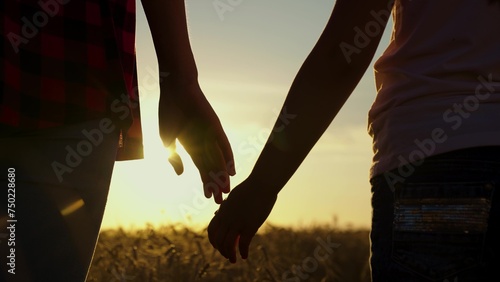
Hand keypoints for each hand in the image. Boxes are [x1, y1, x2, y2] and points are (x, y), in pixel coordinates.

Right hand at [158, 81, 234, 203]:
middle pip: (211, 169)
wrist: (175, 89)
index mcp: (191, 146)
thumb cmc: (169, 112)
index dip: (205, 183)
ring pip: (218, 161)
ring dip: (222, 177)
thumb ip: (173, 158)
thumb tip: (182, 175)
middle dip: (215, 185)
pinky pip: (223, 146)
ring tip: (226, 191)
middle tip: (220, 202)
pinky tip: (232, 170)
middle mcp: (203, 144)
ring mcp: (210, 136)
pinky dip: (228, 158)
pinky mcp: (215, 128)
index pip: (201, 169)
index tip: (208, 198)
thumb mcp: (166, 140)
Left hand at [208, 177, 277, 262]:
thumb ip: (225, 208)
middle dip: (221, 250)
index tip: (217, 246)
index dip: (213, 241)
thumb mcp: (232, 198)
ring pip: (228, 245)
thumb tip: (218, 213)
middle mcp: (227, 219)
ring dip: (230, 255)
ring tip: (233, 260)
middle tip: (227, 256)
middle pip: (218, 240)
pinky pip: (243, 244)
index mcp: (223, 211)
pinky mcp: (250, 226)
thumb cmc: (249, 188)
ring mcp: (237, 223)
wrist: (261, 184)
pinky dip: (242, 252)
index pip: (212, 230)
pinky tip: (245, 256)